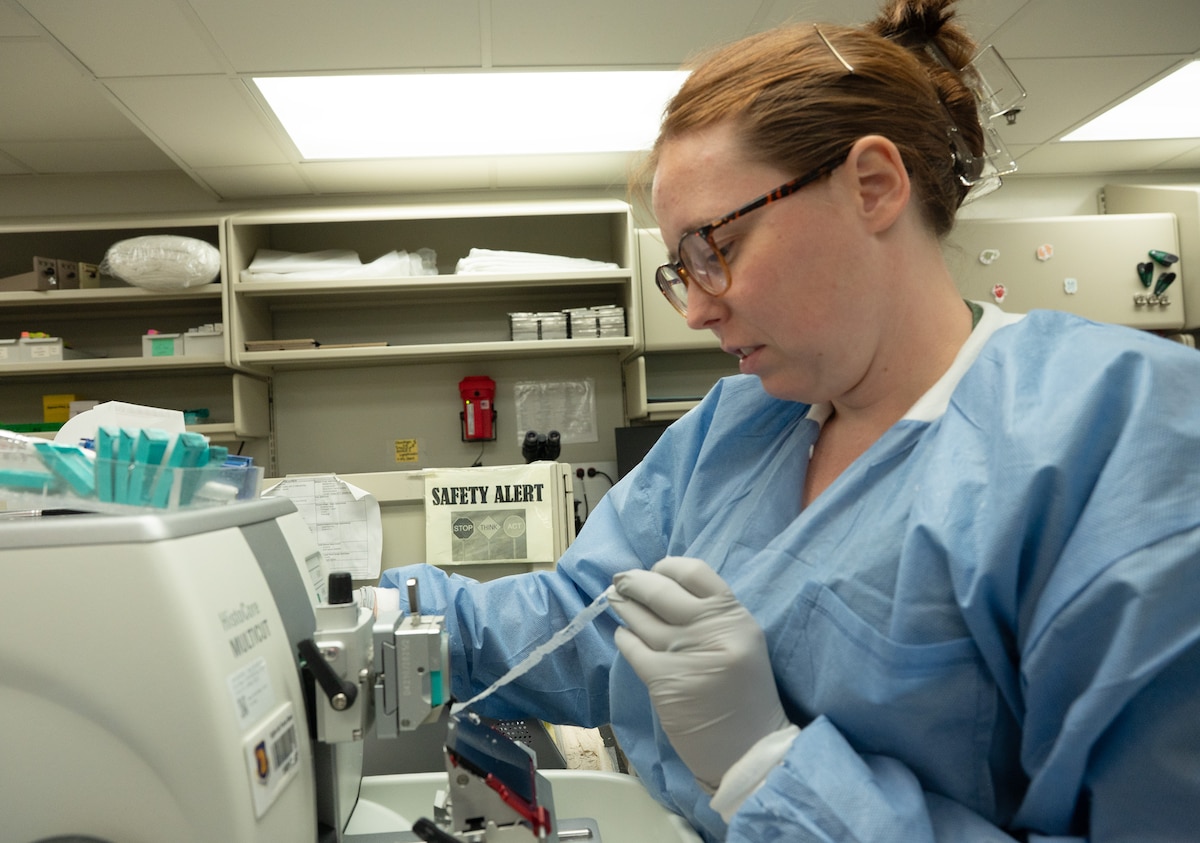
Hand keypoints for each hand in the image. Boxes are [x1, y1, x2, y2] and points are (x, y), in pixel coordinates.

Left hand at [610, 556, 790, 790]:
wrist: (748, 749)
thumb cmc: (744, 694)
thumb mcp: (742, 642)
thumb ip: (712, 615)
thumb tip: (665, 586)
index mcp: (736, 617)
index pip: (695, 571)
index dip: (668, 566)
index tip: (655, 569)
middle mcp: (712, 631)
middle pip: (661, 591)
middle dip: (634, 582)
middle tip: (621, 581)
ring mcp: (685, 655)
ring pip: (641, 619)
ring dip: (623, 606)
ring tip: (615, 600)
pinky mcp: (663, 681)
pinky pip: (632, 649)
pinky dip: (623, 638)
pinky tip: (623, 636)